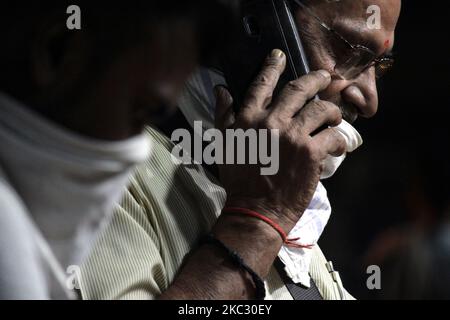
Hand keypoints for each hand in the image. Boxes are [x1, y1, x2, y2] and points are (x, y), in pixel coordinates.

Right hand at [215, 49, 345, 231]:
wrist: (255, 210)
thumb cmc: (239, 180)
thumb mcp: (225, 144)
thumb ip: (224, 115)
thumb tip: (221, 90)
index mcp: (249, 119)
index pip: (262, 85)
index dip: (272, 66)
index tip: (280, 55)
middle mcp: (271, 122)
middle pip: (300, 89)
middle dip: (316, 79)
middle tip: (325, 77)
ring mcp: (293, 136)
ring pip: (322, 110)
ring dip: (332, 112)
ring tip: (334, 118)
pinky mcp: (311, 153)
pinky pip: (333, 137)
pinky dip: (339, 140)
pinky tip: (338, 146)